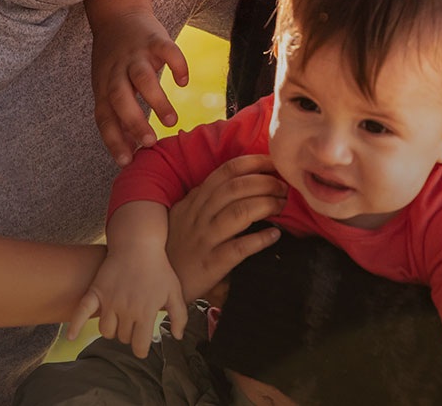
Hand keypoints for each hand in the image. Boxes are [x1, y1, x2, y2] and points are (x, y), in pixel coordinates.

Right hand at [67, 247, 187, 358]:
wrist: (138, 243)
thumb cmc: (158, 268)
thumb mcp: (174, 291)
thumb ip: (180, 315)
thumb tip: (177, 336)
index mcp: (145, 313)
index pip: (139, 347)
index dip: (141, 348)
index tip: (142, 343)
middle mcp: (125, 310)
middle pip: (122, 337)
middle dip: (128, 333)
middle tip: (134, 320)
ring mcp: (109, 301)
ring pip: (105, 330)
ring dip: (112, 328)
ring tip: (119, 317)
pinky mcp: (96, 291)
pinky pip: (81, 312)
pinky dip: (75, 325)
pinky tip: (71, 336)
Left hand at [92, 10, 188, 165]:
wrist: (118, 12)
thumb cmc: (114, 59)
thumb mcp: (108, 86)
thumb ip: (117, 117)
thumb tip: (127, 153)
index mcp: (103, 86)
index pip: (103, 116)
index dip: (113, 140)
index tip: (126, 162)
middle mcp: (116, 71)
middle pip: (119, 97)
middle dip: (133, 121)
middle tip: (150, 142)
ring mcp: (134, 54)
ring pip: (142, 77)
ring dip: (156, 100)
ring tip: (170, 121)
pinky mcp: (153, 39)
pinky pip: (167, 51)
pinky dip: (176, 65)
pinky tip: (182, 81)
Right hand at [166, 154, 286, 301]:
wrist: (157, 280)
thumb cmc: (176, 245)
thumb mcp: (185, 214)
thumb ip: (206, 198)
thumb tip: (237, 181)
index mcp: (195, 200)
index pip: (225, 172)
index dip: (251, 164)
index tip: (272, 162)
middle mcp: (199, 215)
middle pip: (236, 189)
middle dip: (264, 183)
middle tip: (284, 186)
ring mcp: (204, 239)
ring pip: (238, 213)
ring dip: (265, 205)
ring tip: (282, 204)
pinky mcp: (211, 264)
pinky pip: (238, 248)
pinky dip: (259, 239)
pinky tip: (275, 235)